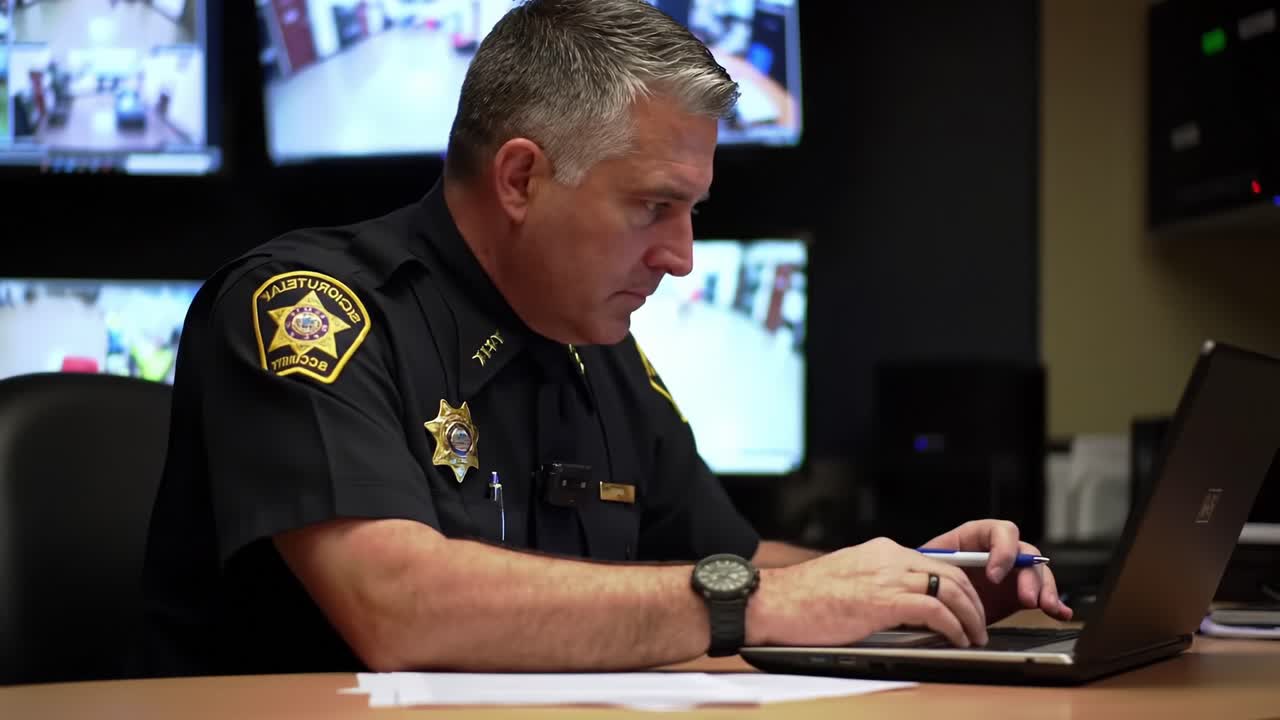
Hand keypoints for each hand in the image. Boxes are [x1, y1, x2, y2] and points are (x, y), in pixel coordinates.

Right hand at [746, 537, 989, 648]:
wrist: (777, 602)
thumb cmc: (804, 599)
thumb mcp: (849, 580)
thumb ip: (877, 583)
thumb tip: (902, 605)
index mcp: (881, 551)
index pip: (935, 562)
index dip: (959, 585)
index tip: (967, 604)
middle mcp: (889, 557)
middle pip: (951, 572)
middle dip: (973, 600)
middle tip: (978, 623)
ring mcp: (888, 577)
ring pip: (950, 589)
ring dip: (970, 616)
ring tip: (975, 636)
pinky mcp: (884, 601)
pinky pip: (935, 610)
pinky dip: (954, 626)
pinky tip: (957, 640)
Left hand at [922, 520, 1073, 623]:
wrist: (930, 598)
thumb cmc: (925, 575)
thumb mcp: (927, 565)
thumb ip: (937, 566)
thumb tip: (940, 574)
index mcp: (975, 537)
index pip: (1000, 531)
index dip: (1002, 550)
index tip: (993, 576)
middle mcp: (998, 552)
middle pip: (1025, 553)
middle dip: (1028, 575)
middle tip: (1026, 598)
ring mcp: (1012, 573)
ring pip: (1038, 573)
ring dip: (1045, 589)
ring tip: (1045, 606)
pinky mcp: (1019, 594)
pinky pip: (1043, 595)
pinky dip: (1055, 603)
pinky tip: (1060, 612)